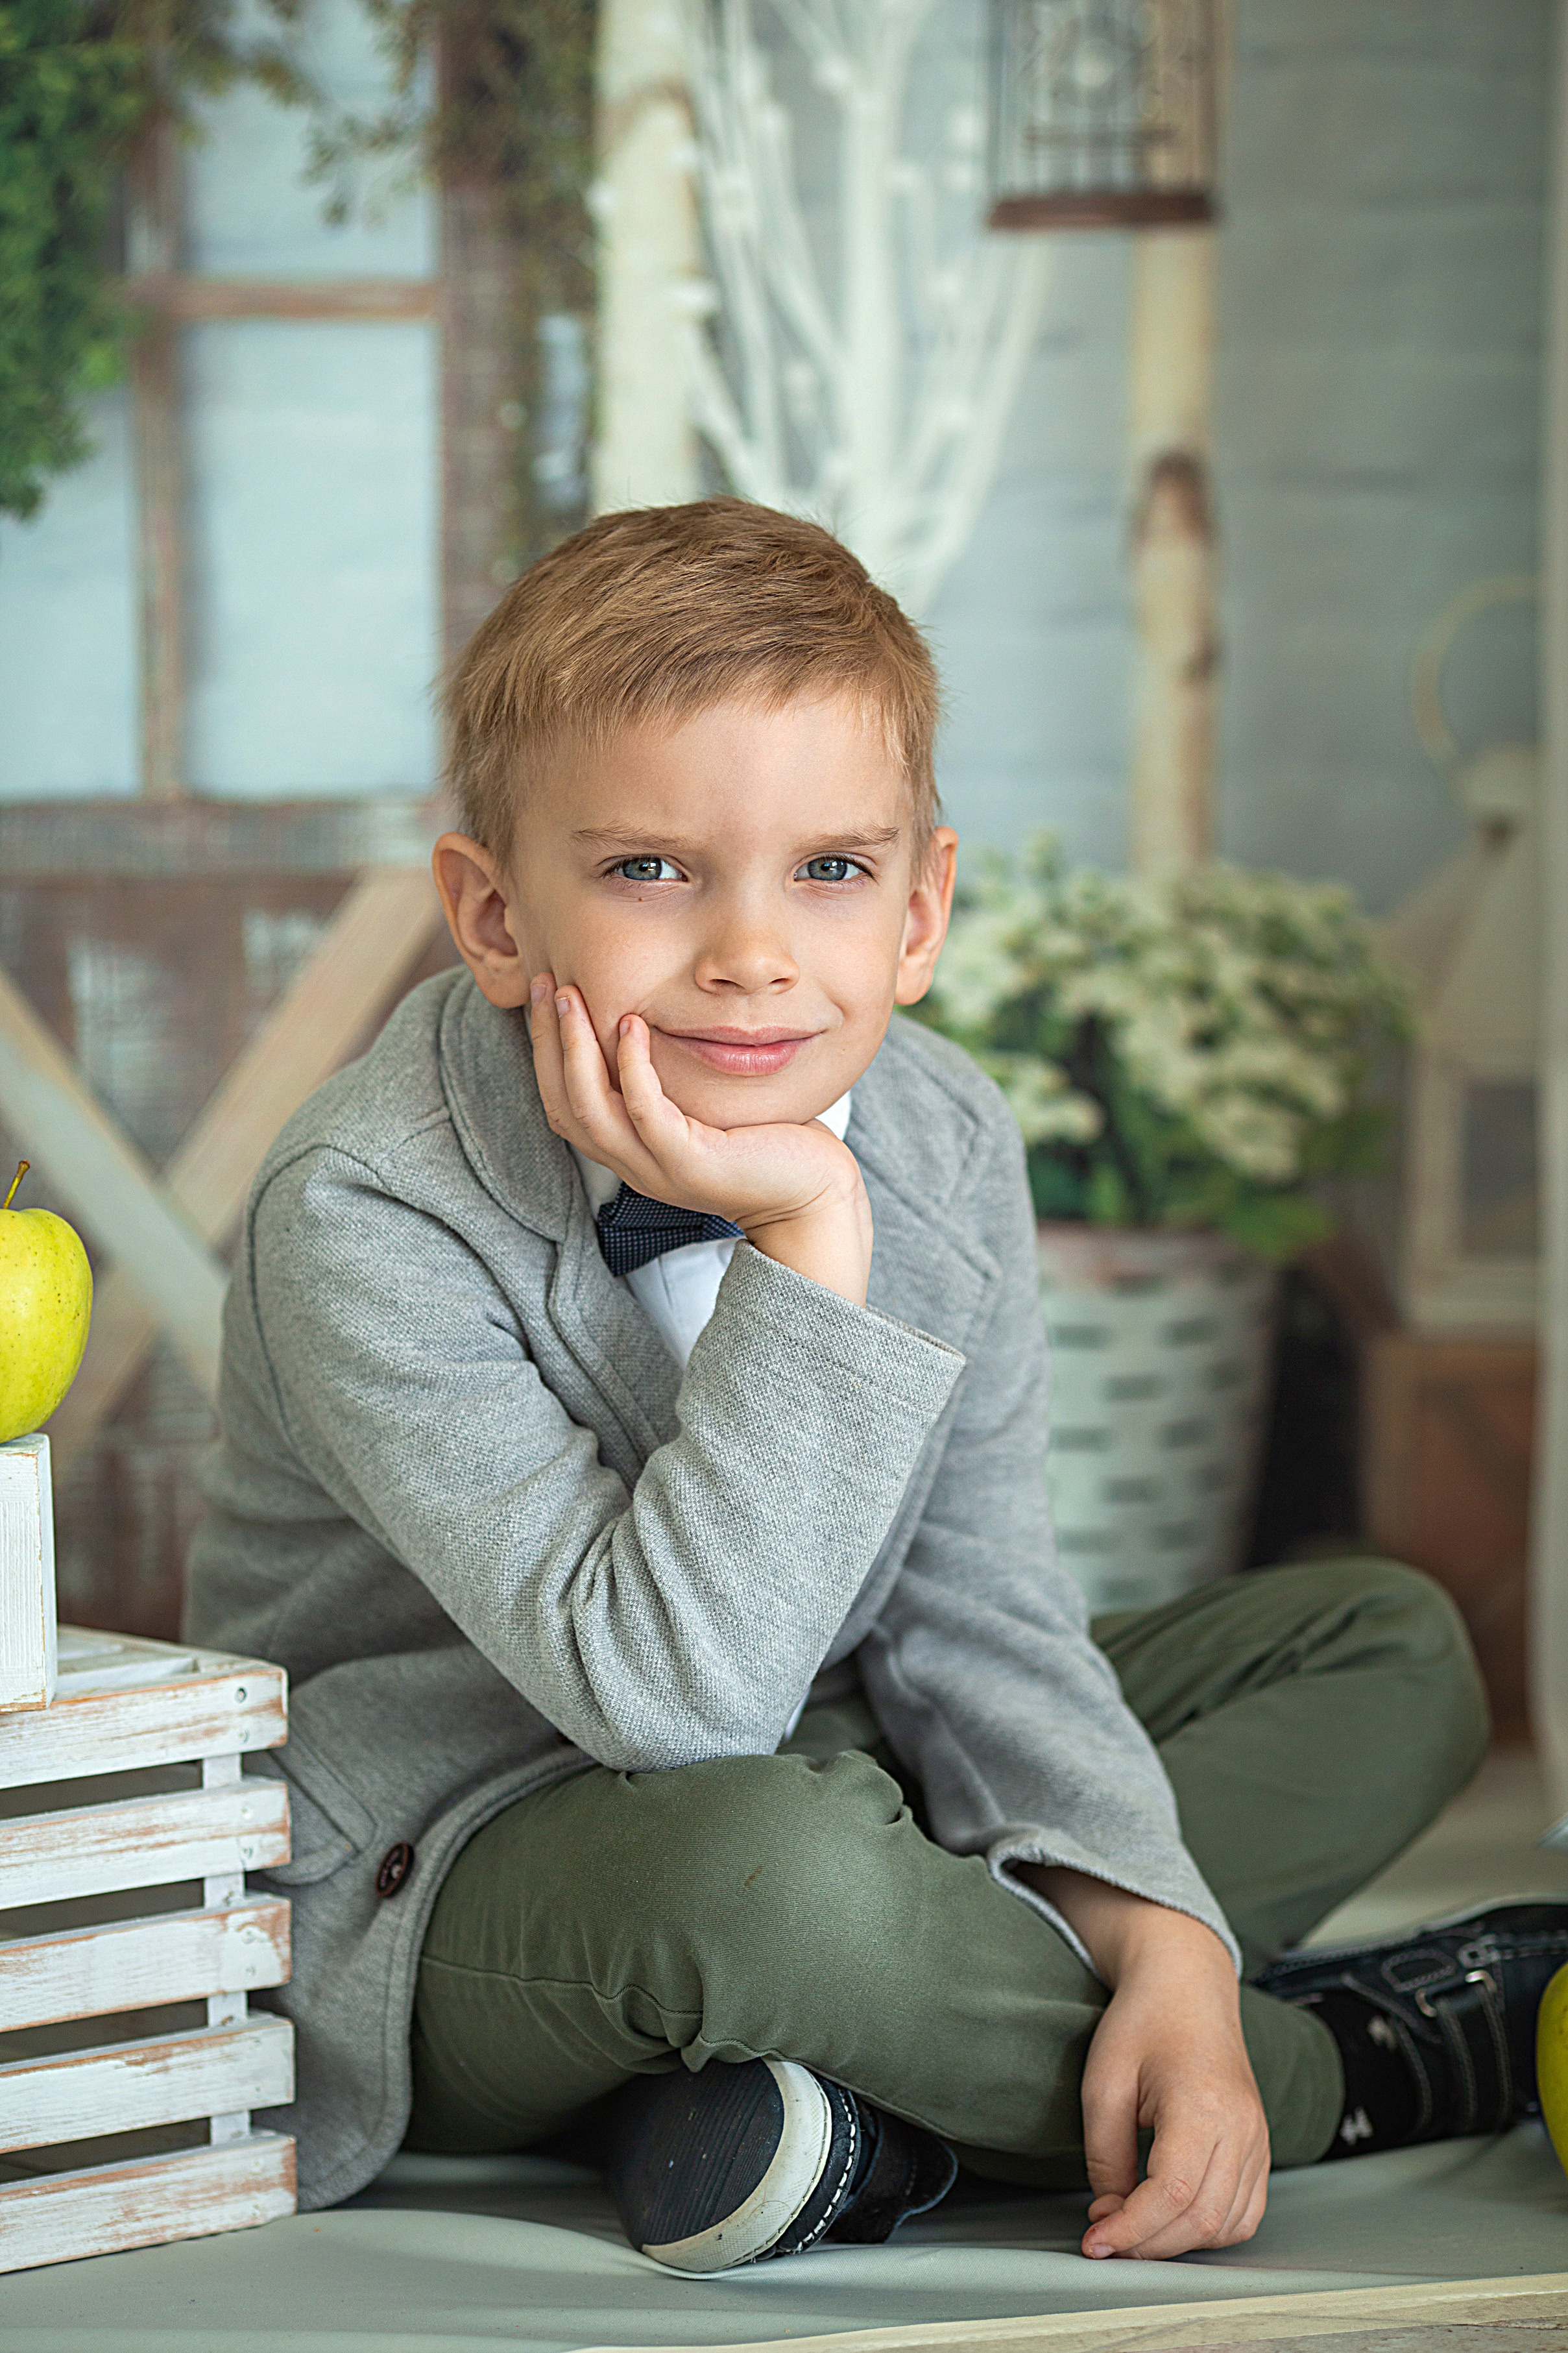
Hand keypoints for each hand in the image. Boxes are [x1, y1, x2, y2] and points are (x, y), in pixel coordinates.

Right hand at [529, 976, 873, 1305]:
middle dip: (548, 1040)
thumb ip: (669, 1075)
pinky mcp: (690, 1164)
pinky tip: (631, 1024)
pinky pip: (645, 1113)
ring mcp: (657, 1167)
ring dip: (575, 1049)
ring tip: (574, 997)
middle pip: (564, 1102)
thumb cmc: (765, 1139)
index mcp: (629, 1149)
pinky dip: (632, 1068)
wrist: (812, 1193)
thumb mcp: (702, 1102)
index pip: (563, 1100)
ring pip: (591, 1109)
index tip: (546, 992)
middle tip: (545, 984)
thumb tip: (647, 1016)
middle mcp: (633, 1162)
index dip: (546, 1048)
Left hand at [1025, 1870, 1268, 2260]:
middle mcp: (1242, 2127)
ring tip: (1133, 2224)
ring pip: (1228, 2223)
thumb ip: (1105, 2155)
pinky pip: (1245, 2211)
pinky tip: (1171, 2219)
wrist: (1186, 1986)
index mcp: (1203, 2105)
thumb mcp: (1104, 2083)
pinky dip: (1209, 2229)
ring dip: (1177, 2242)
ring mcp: (1257, 2138)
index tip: (1096, 2239)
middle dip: (1149, 2242)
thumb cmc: (1144, 2022)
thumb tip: (1111, 2213)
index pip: (1175, 2193)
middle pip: (1203, 2218)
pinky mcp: (1259, 2145)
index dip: (1132, 2228)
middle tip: (1105, 2235)